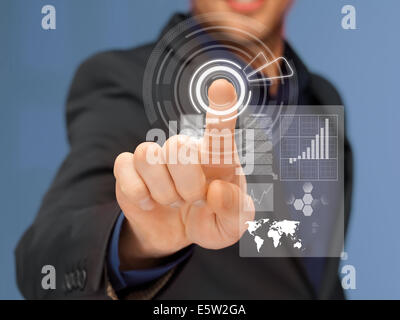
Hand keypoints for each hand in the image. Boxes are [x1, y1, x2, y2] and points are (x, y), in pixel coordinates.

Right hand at [113, 79, 254, 269]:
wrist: (175, 234)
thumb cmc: (208, 220)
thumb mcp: (230, 227)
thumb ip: (235, 212)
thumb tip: (216, 190)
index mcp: (216, 159)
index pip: (220, 130)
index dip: (221, 109)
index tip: (222, 87)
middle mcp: (186, 150)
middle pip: (178, 146)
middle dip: (186, 186)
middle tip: (194, 200)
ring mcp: (156, 157)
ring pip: (148, 155)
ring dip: (162, 191)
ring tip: (173, 201)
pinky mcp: (129, 168)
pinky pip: (124, 168)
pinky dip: (138, 194)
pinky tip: (148, 203)